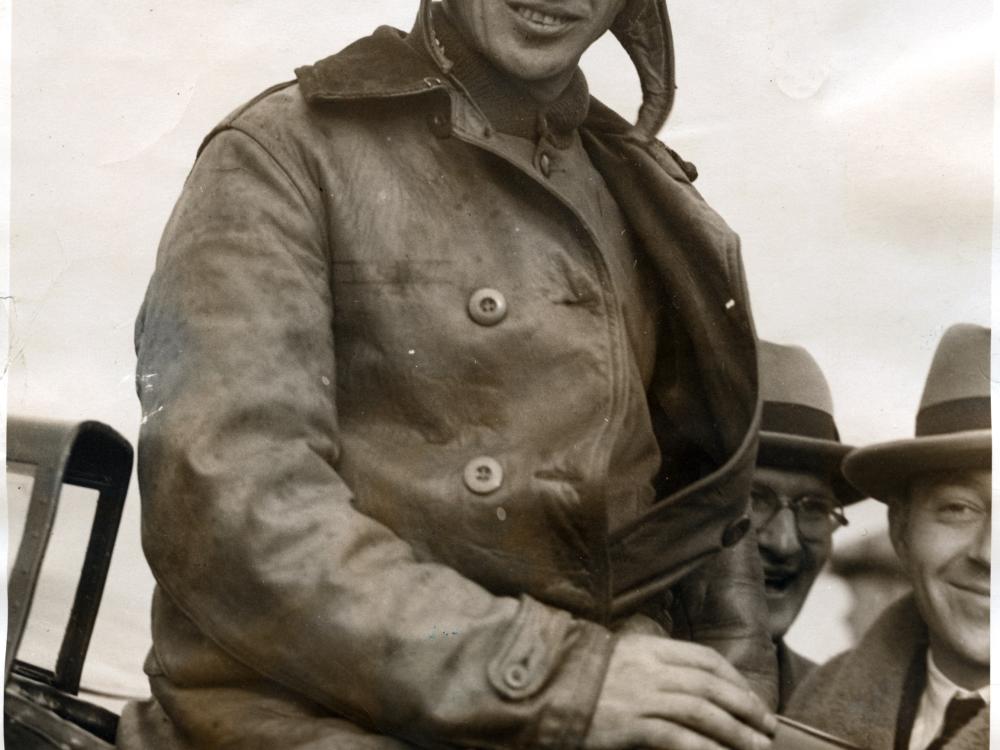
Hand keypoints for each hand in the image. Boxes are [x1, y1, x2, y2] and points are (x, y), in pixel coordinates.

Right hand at [584, 634, 776, 749]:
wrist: (543, 684)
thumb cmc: (581, 674)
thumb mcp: (621, 657)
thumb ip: (653, 664)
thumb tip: (686, 681)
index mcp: (651, 649)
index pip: (706, 659)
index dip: (735, 679)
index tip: (751, 697)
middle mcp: (652, 669)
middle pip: (712, 686)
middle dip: (746, 706)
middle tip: (766, 726)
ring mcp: (643, 696)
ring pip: (703, 712)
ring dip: (736, 731)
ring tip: (756, 747)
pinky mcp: (632, 725)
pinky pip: (678, 738)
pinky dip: (705, 749)